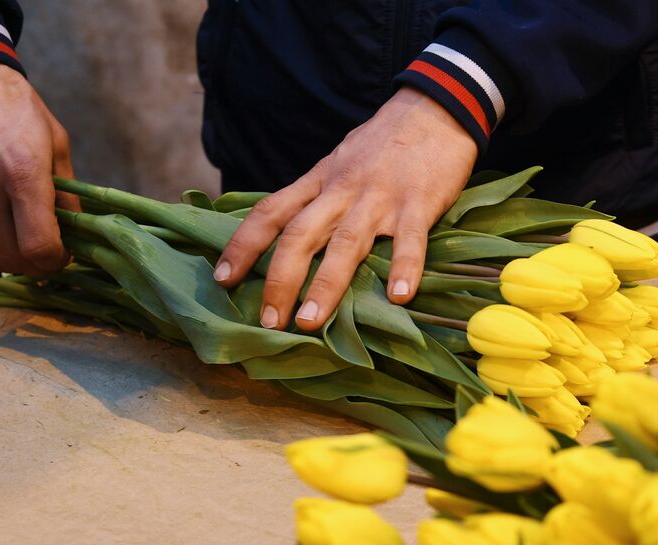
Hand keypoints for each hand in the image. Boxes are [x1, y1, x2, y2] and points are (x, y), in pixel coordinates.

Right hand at [0, 62, 77, 274]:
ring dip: (8, 259)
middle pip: (12, 258)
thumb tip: (76, 234)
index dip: (56, 261)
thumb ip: (67, 195)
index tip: (64, 254)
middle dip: (36, 265)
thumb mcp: (56, 145)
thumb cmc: (16, 108)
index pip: (39, 247)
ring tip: (22, 242)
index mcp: (22, 175)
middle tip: (46, 252)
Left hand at [213, 88, 477, 330]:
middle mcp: (342, 190)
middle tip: (267, 322)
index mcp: (320, 181)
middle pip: (300, 235)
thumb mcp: (340, 162)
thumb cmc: (386, 143)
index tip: (222, 278)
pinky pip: (410, 240)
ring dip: (325, 285)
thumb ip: (319, 196)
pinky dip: (405, 268)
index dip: (243, 245)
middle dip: (279, 279)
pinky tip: (399, 297)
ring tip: (310, 322)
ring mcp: (380, 197)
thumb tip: (291, 236)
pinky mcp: (419, 202)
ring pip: (346, 243)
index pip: (271, 212)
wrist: (435, 108)